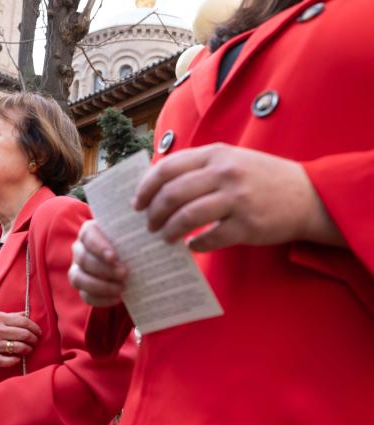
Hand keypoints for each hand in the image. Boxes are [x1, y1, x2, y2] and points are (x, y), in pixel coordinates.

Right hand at [0, 311, 41, 374]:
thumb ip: (10, 315)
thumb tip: (27, 314)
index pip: (24, 322)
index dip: (35, 328)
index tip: (38, 332)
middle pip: (24, 335)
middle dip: (34, 339)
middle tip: (35, 341)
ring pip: (18, 348)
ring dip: (27, 349)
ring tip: (29, 349)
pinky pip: (7, 361)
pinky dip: (15, 360)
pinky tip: (17, 358)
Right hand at [68, 220, 127, 306]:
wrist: (130, 262)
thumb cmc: (130, 244)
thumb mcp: (132, 236)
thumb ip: (133, 235)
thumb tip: (146, 236)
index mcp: (89, 232)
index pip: (88, 236)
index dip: (99, 247)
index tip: (113, 257)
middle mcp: (79, 249)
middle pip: (84, 259)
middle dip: (104, 269)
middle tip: (124, 274)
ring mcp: (77, 268)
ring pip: (78, 278)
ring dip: (100, 285)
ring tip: (121, 288)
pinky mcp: (82, 287)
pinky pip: (85, 295)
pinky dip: (101, 299)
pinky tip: (117, 298)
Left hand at [134, 143, 344, 250]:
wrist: (310, 196)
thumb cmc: (262, 179)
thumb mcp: (231, 160)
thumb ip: (198, 168)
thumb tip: (158, 186)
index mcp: (215, 155)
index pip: (167, 168)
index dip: (146, 187)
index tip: (137, 203)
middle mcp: (224, 173)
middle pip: (172, 194)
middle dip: (154, 213)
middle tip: (149, 225)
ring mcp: (237, 199)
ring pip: (187, 217)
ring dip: (169, 231)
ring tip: (165, 238)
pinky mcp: (247, 225)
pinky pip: (210, 239)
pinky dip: (195, 245)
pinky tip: (192, 247)